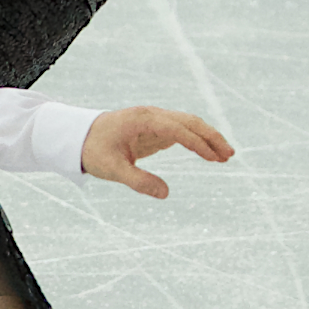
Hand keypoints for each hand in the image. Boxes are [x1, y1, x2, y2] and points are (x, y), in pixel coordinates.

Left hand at [81, 107, 234, 198]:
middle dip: (211, 137)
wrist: (79, 137)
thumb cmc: (94, 151)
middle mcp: (152, 115)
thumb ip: (138, 181)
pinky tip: (209, 153)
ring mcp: (155, 119)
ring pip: (189, 123)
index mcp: (142, 120)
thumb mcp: (112, 170)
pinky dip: (197, 140)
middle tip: (229, 155)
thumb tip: (166, 194)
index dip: (196, 142)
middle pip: (189, 121)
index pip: (176, 128)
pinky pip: (182, 130)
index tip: (213, 157)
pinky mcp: (156, 127)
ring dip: (208, 137)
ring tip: (225, 156)